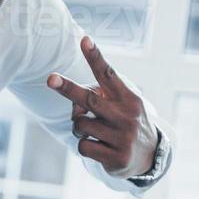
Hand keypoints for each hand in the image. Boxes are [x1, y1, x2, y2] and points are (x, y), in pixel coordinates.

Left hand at [46, 36, 155, 177]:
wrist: (149, 157)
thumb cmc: (125, 122)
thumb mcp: (120, 105)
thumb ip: (98, 97)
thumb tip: (73, 102)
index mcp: (128, 98)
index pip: (108, 74)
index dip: (95, 57)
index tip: (84, 40)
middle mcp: (127, 116)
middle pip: (90, 99)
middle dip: (67, 88)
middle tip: (50, 78)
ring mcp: (122, 137)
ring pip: (80, 125)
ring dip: (79, 127)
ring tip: (94, 131)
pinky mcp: (116, 158)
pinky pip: (83, 146)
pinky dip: (84, 145)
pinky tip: (99, 147)